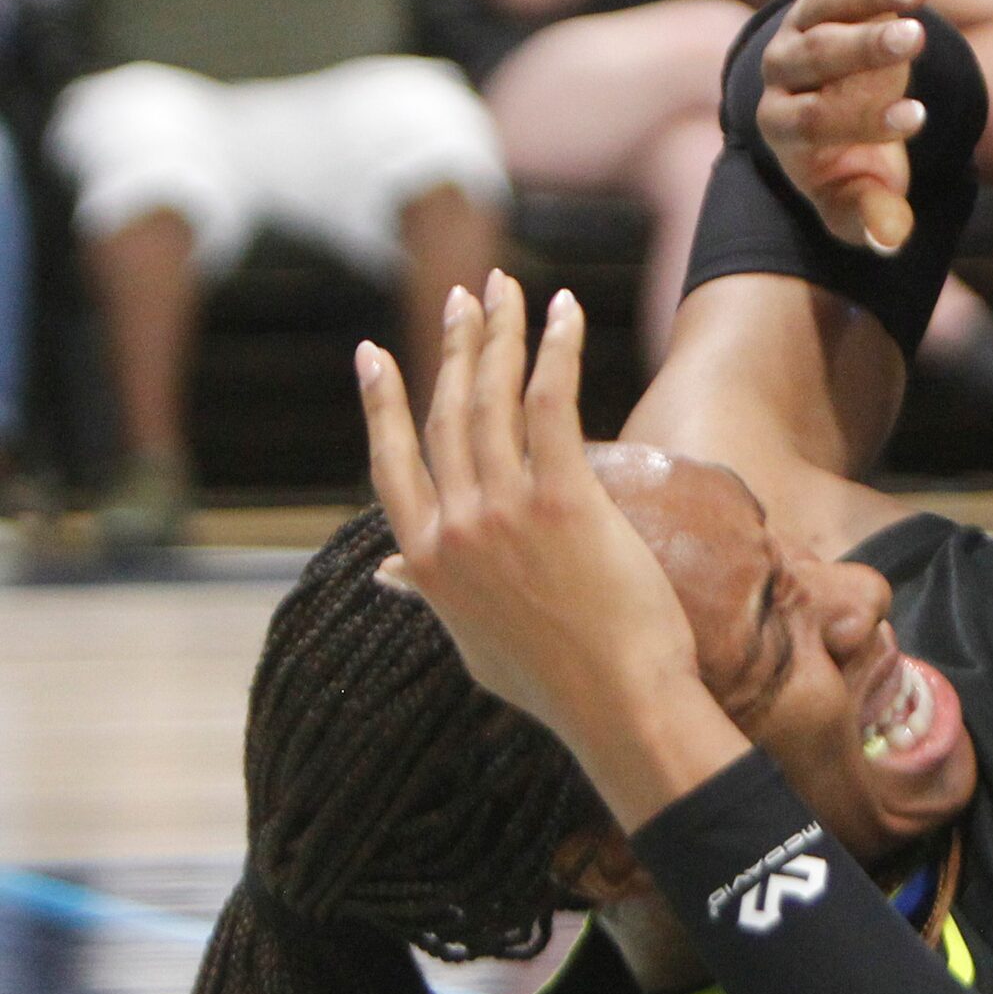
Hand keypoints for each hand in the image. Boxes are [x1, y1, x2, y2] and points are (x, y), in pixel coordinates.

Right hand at [357, 273, 734, 821]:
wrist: (616, 704)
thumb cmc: (555, 685)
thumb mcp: (471, 646)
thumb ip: (433, 599)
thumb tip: (395, 578)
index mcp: (425, 562)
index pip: (390, 463)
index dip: (382, 405)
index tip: (375, 357)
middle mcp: (454, 527)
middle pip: (445, 414)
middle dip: (454, 346)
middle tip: (464, 298)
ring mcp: (504, 510)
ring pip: (490, 397)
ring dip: (496, 333)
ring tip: (503, 289)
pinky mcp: (563, 498)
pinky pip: (552, 402)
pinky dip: (554, 347)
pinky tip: (561, 309)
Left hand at [758, 0, 978, 255]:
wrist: (824, 105)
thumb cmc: (846, 164)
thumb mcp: (853, 201)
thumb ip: (869, 219)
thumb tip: (890, 238)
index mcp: (780, 124)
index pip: (813, 120)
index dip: (861, 121)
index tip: (916, 119)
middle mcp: (782, 63)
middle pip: (816, 51)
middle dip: (864, 47)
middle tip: (912, 43)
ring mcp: (805, 15)